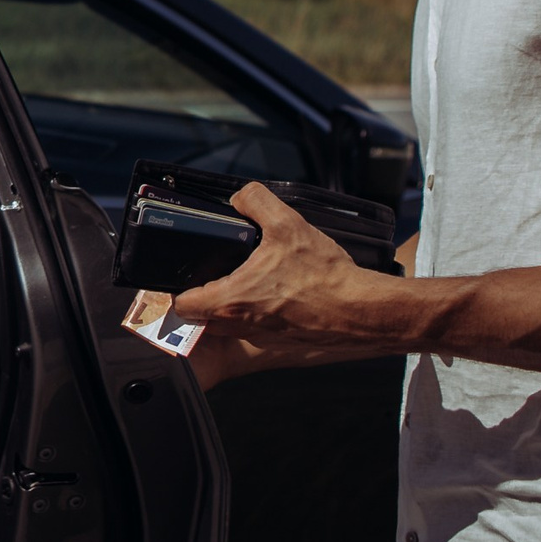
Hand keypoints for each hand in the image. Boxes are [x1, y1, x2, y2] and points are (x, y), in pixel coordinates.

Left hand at [170, 182, 402, 356]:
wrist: (363, 311)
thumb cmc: (325, 276)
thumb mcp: (287, 223)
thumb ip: (255, 201)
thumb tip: (240, 197)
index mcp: (232, 300)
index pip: (181, 306)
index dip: (177, 289)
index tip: (185, 274)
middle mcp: (242, 325)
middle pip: (201, 319)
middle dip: (202, 298)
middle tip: (212, 275)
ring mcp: (262, 339)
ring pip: (228, 327)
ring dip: (229, 308)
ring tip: (243, 283)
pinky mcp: (283, 344)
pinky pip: (255, 332)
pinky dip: (256, 317)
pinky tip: (274, 295)